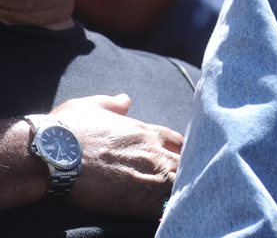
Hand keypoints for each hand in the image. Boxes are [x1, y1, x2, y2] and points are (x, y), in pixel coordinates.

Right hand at [51, 94, 182, 218]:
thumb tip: (125, 100)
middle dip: (184, 172)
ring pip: (181, 183)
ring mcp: (150, 174)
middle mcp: (154, 152)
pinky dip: (170, 212)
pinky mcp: (141, 199)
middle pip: (185, 163)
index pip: (177, 142)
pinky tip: (170, 215)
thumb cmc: (66, 130)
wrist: (52, 155)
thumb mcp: (91, 107)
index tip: (175, 161)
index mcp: (145, 132)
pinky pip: (167, 208)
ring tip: (179, 200)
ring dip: (180, 191)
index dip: (179, 153)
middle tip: (181, 183)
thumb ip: (112, 104)